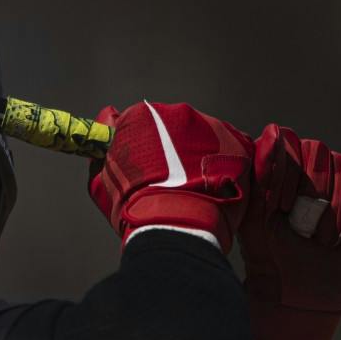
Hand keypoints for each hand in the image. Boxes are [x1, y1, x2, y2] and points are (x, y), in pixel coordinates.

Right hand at [88, 101, 252, 252]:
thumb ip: (104, 143)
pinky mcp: (237, 144)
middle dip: (174, 151)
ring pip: (204, 138)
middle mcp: (179, 112)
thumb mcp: (103, 178)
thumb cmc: (134, 207)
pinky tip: (213, 189)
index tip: (145, 170)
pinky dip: (223, 167)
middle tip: (171, 182)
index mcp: (144, 116)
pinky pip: (230, 152)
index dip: (143, 148)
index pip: (142, 123)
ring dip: (199, 157)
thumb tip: (107, 115)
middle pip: (175, 128)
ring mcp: (211, 127)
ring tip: (194, 189)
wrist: (176, 227)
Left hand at [239, 123, 340, 339]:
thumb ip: (254, 181)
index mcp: (277, 167)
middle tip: (297, 224)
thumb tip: (262, 138)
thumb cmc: (267, 256)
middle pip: (317, 150)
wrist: (296, 291)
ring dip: (334, 204)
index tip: (277, 206)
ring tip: (321, 239)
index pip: (284, 140)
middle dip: (309, 188)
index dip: (283, 167)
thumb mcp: (252, 221)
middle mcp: (307, 167)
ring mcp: (337, 180)